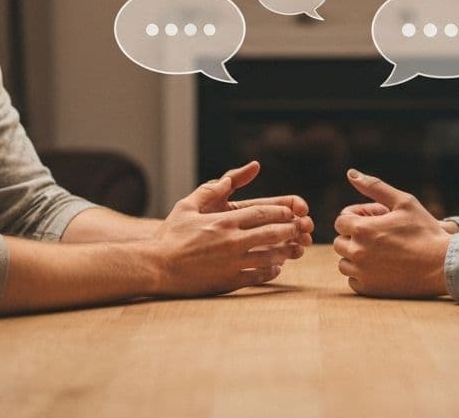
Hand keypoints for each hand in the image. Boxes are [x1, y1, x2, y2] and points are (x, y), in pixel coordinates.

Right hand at [151, 167, 308, 296]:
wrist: (157, 267)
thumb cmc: (170, 236)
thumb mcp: (186, 206)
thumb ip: (209, 191)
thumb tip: (226, 178)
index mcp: (224, 221)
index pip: (262, 213)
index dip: (282, 212)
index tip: (292, 212)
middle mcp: (232, 241)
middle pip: (271, 233)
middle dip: (290, 230)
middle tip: (301, 229)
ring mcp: (232, 262)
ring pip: (269, 256)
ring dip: (286, 251)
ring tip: (295, 249)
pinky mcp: (229, 281)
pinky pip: (258, 276)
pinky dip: (271, 271)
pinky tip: (276, 268)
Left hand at [333, 169, 450, 297]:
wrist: (443, 265)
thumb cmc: (424, 231)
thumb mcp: (403, 202)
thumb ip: (374, 187)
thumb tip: (351, 173)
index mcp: (362, 229)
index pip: (340, 221)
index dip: (355, 218)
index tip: (373, 220)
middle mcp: (357, 252)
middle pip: (339, 242)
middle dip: (354, 237)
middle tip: (377, 236)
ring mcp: (362, 273)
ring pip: (344, 263)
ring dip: (356, 256)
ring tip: (378, 252)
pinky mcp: (369, 289)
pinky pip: (353, 280)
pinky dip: (362, 274)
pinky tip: (381, 268)